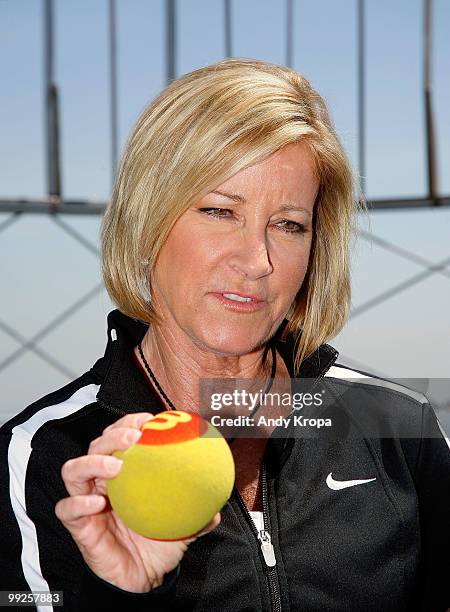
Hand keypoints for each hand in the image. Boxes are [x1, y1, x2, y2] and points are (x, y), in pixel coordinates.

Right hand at [55, 412, 220, 592]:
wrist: (143, 578)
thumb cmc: (158, 542)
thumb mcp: (183, 525)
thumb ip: (198, 514)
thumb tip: (218, 509)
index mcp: (125, 473)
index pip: (119, 437)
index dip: (129, 423)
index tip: (149, 420)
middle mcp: (102, 481)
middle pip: (96, 446)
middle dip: (113, 435)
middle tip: (133, 437)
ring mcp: (86, 500)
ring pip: (74, 470)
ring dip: (92, 463)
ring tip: (115, 466)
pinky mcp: (77, 525)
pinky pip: (67, 509)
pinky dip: (78, 502)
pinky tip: (98, 502)